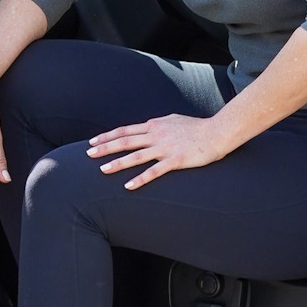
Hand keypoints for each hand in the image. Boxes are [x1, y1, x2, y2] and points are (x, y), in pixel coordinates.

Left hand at [86, 113, 225, 190]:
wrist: (217, 132)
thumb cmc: (197, 127)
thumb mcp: (173, 120)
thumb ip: (158, 125)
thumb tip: (148, 126)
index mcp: (154, 125)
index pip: (125, 130)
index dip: (107, 136)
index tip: (93, 141)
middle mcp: (156, 135)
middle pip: (125, 141)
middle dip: (105, 148)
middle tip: (88, 154)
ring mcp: (165, 148)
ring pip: (136, 156)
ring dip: (118, 163)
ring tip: (102, 170)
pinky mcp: (176, 160)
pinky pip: (154, 171)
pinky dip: (140, 179)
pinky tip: (129, 186)